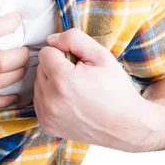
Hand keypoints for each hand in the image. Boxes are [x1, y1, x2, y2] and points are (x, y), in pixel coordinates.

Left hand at [33, 29, 164, 151]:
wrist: (125, 126)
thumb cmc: (115, 89)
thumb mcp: (101, 56)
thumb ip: (73, 39)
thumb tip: (50, 39)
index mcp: (62, 80)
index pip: (45, 53)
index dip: (63, 54)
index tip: (78, 64)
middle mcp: (50, 100)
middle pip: (40, 69)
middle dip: (56, 68)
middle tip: (79, 78)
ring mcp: (47, 115)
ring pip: (38, 85)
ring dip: (52, 83)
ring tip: (75, 91)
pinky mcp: (47, 125)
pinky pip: (40, 102)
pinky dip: (51, 99)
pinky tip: (70, 103)